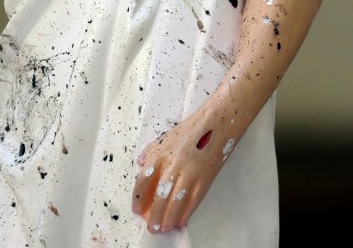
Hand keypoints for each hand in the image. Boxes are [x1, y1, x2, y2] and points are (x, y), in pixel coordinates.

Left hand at [132, 108, 232, 234]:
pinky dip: (186, 213)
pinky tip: (180, 221)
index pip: (144, 178)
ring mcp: (190, 174)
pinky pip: (193, 201)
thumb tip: (140, 163)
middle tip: (151, 227)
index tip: (137, 209)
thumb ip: (152, 149)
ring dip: (168, 218)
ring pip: (176, 202)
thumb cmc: (191, 129)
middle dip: (154, 214)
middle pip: (160, 195)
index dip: (138, 196)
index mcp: (161, 153)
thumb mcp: (167, 136)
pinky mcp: (204, 180)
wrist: (216, 124)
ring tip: (163, 228)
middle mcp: (173, 165)